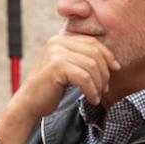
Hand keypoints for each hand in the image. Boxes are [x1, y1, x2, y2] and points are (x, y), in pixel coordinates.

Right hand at [0, 33, 120, 143]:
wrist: (28, 103)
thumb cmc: (50, 89)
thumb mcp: (67, 68)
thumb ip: (82, 59)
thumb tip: (112, 60)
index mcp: (61, 40)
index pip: (92, 42)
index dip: (108, 55)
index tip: (115, 69)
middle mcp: (57, 42)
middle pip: (95, 53)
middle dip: (104, 72)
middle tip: (104, 88)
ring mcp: (56, 53)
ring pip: (91, 66)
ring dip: (99, 84)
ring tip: (96, 95)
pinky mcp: (56, 66)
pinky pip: (85, 77)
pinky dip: (92, 90)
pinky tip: (91, 99)